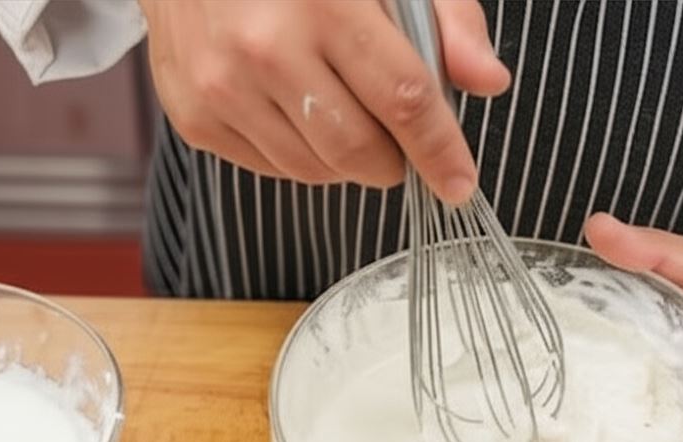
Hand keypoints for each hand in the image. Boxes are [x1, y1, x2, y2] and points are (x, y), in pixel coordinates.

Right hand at [137, 0, 509, 203]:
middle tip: (397, 138)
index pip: (403, 100)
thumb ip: (446, 19)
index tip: (460, 183)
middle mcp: (264, 49)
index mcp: (323, 3)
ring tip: (343, 111)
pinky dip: (300, 154)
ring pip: (314, 170)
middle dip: (393, 160)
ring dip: (347, 160)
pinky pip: (270, 168)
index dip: (440, 151)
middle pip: (358, 150)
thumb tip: (489, 82)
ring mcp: (221, 87)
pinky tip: (297, 110)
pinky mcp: (193, 116)